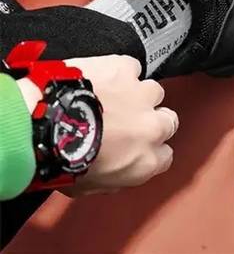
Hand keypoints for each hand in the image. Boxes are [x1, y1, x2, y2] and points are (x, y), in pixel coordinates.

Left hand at [58, 55, 177, 195]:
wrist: (44, 125)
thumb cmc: (59, 158)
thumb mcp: (87, 186)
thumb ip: (112, 177)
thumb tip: (112, 171)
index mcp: (145, 161)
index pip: (165, 156)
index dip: (151, 149)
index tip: (138, 146)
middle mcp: (152, 126)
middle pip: (168, 120)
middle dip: (152, 119)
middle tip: (129, 120)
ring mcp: (141, 94)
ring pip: (153, 91)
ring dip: (137, 94)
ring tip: (113, 97)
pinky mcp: (125, 69)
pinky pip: (132, 67)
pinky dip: (120, 71)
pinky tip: (103, 78)